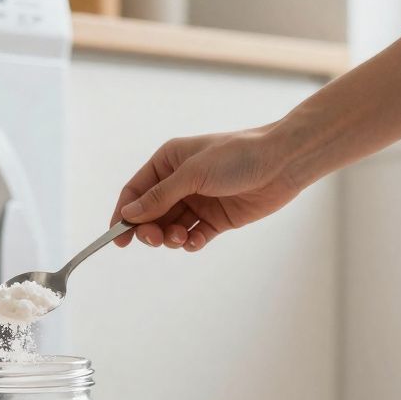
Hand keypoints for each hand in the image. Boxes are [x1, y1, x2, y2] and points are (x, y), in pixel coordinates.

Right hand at [110, 127, 305, 250]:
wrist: (283, 162)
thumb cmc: (237, 156)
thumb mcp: (192, 174)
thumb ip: (160, 196)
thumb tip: (128, 214)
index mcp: (168, 162)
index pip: (136, 192)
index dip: (123, 214)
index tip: (117, 238)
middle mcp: (180, 182)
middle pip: (150, 214)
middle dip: (149, 230)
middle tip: (155, 240)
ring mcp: (199, 202)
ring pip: (171, 228)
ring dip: (170, 237)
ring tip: (181, 238)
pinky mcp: (217, 219)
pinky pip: (194, 236)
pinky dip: (190, 243)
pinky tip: (195, 241)